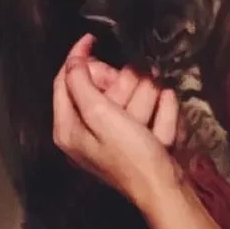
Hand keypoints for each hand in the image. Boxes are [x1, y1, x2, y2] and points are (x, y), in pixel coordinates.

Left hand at [53, 34, 180, 211]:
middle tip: (139, 81)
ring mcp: (110, 136)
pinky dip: (157, 112)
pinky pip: (145, 113)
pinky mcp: (133, 139)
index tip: (92, 38)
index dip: (77, 57)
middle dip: (122, 82)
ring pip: (126, 97)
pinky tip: (164, 118)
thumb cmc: (130, 155)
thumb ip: (81, 84)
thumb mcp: (101, 115)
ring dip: (144, 97)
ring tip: (155, 107)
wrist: (165, 190)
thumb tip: (74, 59)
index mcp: (67, 128)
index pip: (64, 81)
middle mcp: (83, 132)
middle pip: (98, 87)